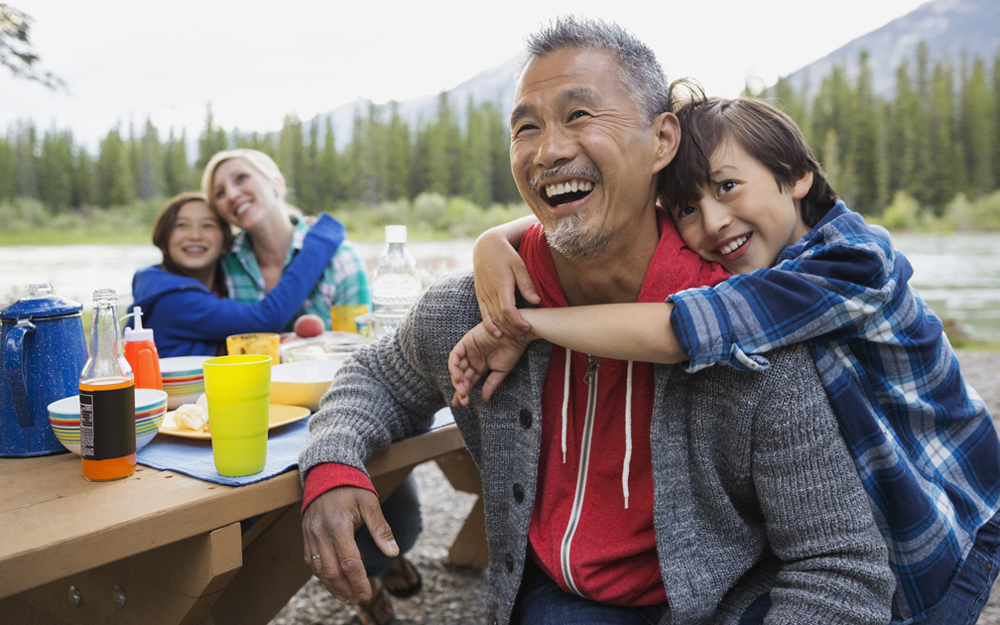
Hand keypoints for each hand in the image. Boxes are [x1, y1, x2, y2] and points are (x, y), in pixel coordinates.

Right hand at [302, 486, 398, 603]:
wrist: (327, 473)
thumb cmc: (352, 487)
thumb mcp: (370, 503)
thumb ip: (381, 529)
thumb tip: (393, 552)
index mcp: (338, 525)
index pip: (349, 562)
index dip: (358, 581)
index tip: (368, 593)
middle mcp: (320, 533)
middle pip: (332, 571)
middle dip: (346, 589)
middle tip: (360, 599)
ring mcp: (310, 535)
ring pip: (319, 570)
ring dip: (333, 587)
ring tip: (347, 597)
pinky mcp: (305, 536)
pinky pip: (311, 562)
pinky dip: (321, 576)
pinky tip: (332, 582)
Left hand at [449, 322, 533, 405]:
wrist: (515, 335)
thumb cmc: (511, 351)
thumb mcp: (500, 371)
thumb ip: (490, 384)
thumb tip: (484, 399)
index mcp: (480, 366)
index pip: (468, 381)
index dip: (463, 392)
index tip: (462, 404)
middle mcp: (473, 359)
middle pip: (461, 376)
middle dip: (460, 389)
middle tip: (462, 400)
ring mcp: (468, 350)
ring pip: (456, 368)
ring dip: (457, 380)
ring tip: (461, 391)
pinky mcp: (466, 342)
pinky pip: (455, 355)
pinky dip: (453, 366)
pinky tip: (457, 377)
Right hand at [473, 230, 539, 337]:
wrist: (486, 246)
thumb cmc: (506, 255)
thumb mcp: (519, 266)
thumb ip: (527, 284)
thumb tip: (537, 301)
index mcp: (501, 285)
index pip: (507, 310)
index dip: (517, 321)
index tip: (528, 327)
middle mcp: (490, 292)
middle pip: (500, 318)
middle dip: (514, 328)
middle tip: (526, 334)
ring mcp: (483, 294)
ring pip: (492, 318)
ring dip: (504, 329)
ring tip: (517, 335)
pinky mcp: (480, 296)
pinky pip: (483, 314)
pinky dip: (490, 326)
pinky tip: (498, 334)